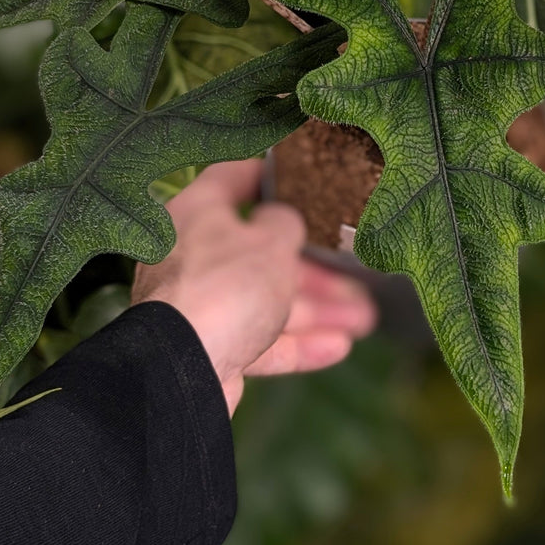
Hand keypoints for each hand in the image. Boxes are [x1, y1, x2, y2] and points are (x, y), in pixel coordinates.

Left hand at [131, 159, 376, 415]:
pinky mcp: (209, 346)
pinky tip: (337, 346)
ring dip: (314, 309)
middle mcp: (192, 256)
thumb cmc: (224, 288)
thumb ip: (285, 223)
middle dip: (312, 267)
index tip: (299, 173)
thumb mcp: (271, 242)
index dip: (266, 174)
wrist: (183, 371)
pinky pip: (259, 339)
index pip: (231, 178)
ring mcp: (199, 304)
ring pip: (264, 300)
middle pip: (259, 251)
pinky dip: (296, 343)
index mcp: (196, 213)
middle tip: (351, 272)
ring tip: (362, 318)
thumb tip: (283, 219)